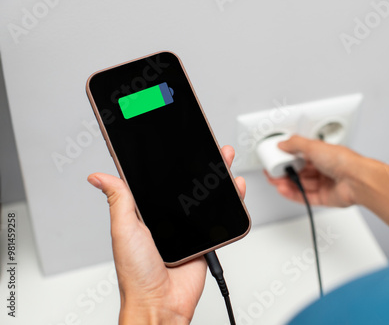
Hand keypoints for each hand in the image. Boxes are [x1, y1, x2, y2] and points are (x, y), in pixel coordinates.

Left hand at [87, 145, 245, 324]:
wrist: (162, 302)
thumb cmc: (136, 273)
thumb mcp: (123, 229)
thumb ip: (119, 200)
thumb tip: (98, 176)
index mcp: (147, 211)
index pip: (158, 179)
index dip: (167, 160)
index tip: (174, 142)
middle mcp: (169, 216)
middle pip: (187, 183)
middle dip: (199, 163)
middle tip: (206, 144)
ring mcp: (189, 226)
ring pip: (206, 197)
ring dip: (218, 177)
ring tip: (223, 158)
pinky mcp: (206, 237)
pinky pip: (221, 216)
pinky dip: (231, 202)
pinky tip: (234, 188)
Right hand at [265, 135, 363, 207]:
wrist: (357, 180)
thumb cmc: (343, 160)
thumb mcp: (314, 145)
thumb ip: (295, 144)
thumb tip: (283, 143)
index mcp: (322, 154)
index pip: (300, 155)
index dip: (287, 157)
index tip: (276, 158)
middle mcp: (323, 168)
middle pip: (299, 171)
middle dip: (284, 172)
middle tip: (272, 172)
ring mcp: (324, 184)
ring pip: (300, 184)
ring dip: (286, 183)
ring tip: (275, 181)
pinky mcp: (324, 198)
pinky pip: (305, 197)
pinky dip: (293, 194)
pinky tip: (284, 190)